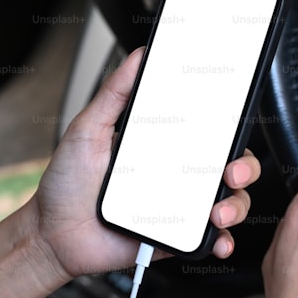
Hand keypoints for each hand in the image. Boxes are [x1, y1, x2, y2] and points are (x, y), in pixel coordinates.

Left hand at [31, 47, 259, 279]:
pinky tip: (217, 239)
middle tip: (232, 171)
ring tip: (217, 211)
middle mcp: (178, 175)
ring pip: (230, 202)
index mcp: (163, 145)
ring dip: (236, 205)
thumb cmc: (67, 183)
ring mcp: (180, 208)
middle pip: (231, 166)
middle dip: (245, 167)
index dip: (229, 129)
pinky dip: (222, 241)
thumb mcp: (88, 128)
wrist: (51, 234)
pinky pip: (210, 239)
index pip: (209, 132)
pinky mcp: (175, 238)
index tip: (233, 125)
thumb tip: (137, 57)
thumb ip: (114, 93)